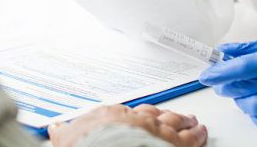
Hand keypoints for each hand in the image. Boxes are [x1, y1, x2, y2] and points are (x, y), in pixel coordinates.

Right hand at [49, 104, 207, 146]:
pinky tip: (202, 132)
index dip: (138, 115)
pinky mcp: (174, 145)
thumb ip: (64, 132)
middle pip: (154, 113)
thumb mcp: (68, 139)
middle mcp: (137, 118)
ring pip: (174, 121)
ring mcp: (156, 130)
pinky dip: (198, 134)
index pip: (127, 113)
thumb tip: (54, 128)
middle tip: (172, 114)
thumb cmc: (88, 145)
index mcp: (112, 116)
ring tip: (191, 121)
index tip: (140, 116)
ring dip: (183, 120)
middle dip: (164, 114)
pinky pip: (191, 139)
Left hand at [199, 35, 256, 134]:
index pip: (246, 66)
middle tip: (221, 82)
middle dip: (227, 85)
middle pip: (246, 88)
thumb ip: (251, 48)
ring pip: (253, 108)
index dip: (222, 71)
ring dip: (242, 101)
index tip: (206, 74)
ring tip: (245, 93)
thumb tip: (223, 51)